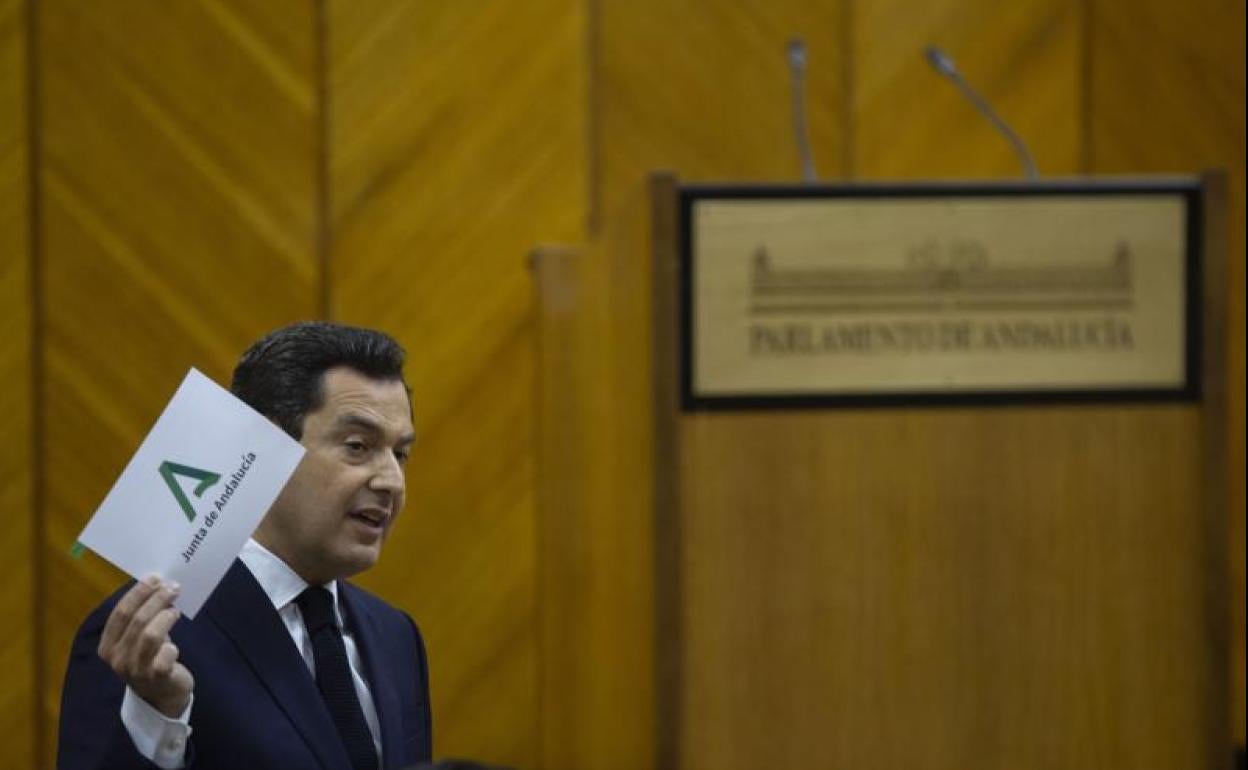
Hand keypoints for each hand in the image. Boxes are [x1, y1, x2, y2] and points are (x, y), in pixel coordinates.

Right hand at [97, 575, 193, 717]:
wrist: (161, 695)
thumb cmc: (150, 658)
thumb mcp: (138, 639)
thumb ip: (141, 617)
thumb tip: (157, 584)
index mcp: (108, 646)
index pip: (120, 613)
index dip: (138, 593)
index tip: (156, 578)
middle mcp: (117, 659)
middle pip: (136, 620)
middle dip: (156, 599)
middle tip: (173, 588)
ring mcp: (135, 670)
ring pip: (149, 635)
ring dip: (165, 618)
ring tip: (175, 611)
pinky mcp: (156, 678)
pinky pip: (164, 657)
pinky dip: (172, 647)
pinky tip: (175, 647)